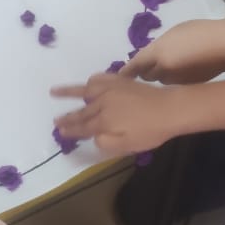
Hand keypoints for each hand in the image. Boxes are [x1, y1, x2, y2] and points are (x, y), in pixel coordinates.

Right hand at [51, 72, 189, 154]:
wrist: (169, 109)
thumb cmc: (150, 131)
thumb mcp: (127, 145)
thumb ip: (106, 142)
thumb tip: (94, 137)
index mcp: (103, 121)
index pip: (82, 127)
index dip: (70, 130)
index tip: (59, 131)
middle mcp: (102, 103)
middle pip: (81, 111)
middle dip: (67, 116)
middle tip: (55, 120)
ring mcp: (110, 89)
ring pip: (85, 91)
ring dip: (68, 92)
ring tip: (54, 91)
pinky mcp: (121, 81)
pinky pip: (100, 78)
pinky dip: (91, 80)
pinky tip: (88, 82)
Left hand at [122, 19, 224, 84]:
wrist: (223, 47)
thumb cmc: (199, 33)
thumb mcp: (174, 34)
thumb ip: (159, 46)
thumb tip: (154, 53)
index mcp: (155, 53)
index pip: (134, 67)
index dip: (127, 73)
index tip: (120, 77)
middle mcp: (161, 70)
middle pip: (146, 76)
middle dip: (147, 72)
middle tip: (153, 65)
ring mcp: (175, 81)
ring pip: (162, 80)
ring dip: (163, 76)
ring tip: (176, 64)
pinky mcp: (187, 86)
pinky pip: (176, 84)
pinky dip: (177, 79)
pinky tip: (188, 70)